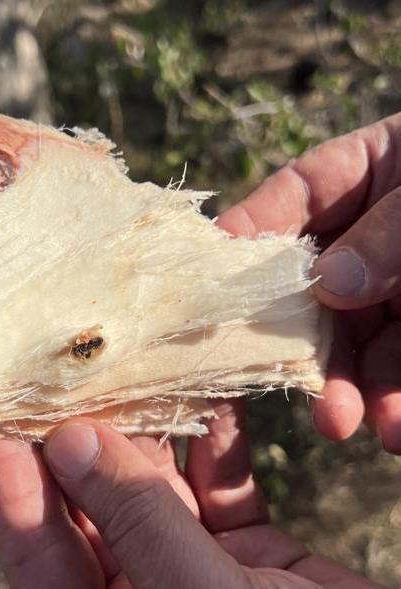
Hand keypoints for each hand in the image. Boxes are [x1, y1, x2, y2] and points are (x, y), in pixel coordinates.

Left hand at [0, 400, 381, 587]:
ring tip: (127, 357)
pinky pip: (224, 487)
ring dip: (150, 424)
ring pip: (156, 486)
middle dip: (77, 434)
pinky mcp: (254, 558)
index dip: (9, 482)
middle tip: (56, 366)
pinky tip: (212, 387)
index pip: (37, 550)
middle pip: (92, 505)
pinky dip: (219, 439)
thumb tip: (69, 444)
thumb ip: (138, 524)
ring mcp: (197, 571)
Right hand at [217, 113, 400, 452]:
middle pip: (319, 283)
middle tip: (300, 381)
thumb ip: (391, 233)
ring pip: (366, 335)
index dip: (249, 235)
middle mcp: (380, 231)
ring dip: (361, 383)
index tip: (213, 279)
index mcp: (374, 169)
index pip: (293, 198)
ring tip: (366, 427)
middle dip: (308, 338)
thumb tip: (325, 287)